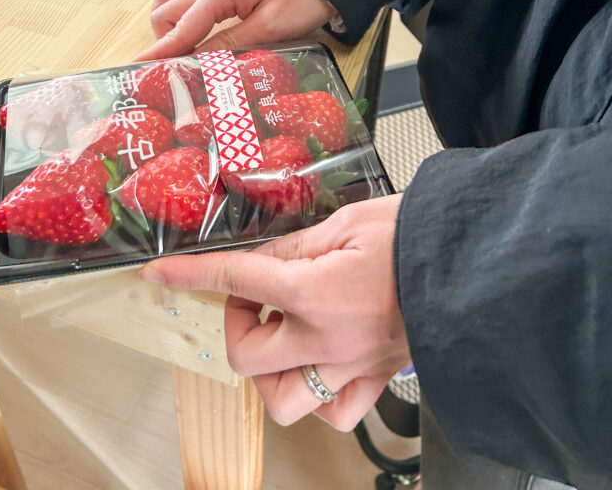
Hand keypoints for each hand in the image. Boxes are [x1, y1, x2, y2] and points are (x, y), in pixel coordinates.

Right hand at [134, 0, 336, 60]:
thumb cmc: (301, 2)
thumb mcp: (268, 30)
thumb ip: (228, 45)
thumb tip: (194, 63)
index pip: (180, 28)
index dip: (158, 52)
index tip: (135, 69)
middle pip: (165, 10)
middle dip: (164, 40)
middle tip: (175, 68)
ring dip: (169, 15)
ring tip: (185, 41)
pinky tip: (198, 12)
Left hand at [141, 195, 409, 430]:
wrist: (474, 266)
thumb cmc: (418, 236)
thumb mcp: (348, 221)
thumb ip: (299, 244)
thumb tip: (266, 257)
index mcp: (314, 292)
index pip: (235, 280)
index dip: (190, 275)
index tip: (161, 274)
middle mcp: (326, 339)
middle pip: (247, 358)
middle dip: (237, 324)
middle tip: (254, 296)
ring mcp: (351, 367)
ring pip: (282, 402)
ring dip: (269, 370)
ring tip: (282, 337)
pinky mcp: (377, 379)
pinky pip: (334, 413)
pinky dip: (315, 395)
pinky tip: (318, 364)